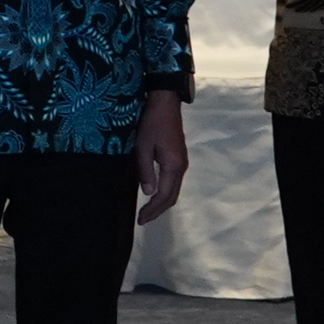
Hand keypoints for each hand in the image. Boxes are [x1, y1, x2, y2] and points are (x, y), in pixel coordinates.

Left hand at [133, 89, 187, 223]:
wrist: (165, 103)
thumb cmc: (151, 123)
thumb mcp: (143, 147)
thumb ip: (145, 171)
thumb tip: (148, 193)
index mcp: (173, 166)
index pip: (164, 196)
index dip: (152, 210)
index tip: (140, 219)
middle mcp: (181, 167)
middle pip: (172, 196)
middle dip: (158, 210)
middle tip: (142, 220)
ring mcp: (182, 162)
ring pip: (174, 190)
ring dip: (161, 202)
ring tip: (147, 211)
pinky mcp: (179, 157)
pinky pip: (174, 181)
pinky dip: (165, 192)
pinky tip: (154, 193)